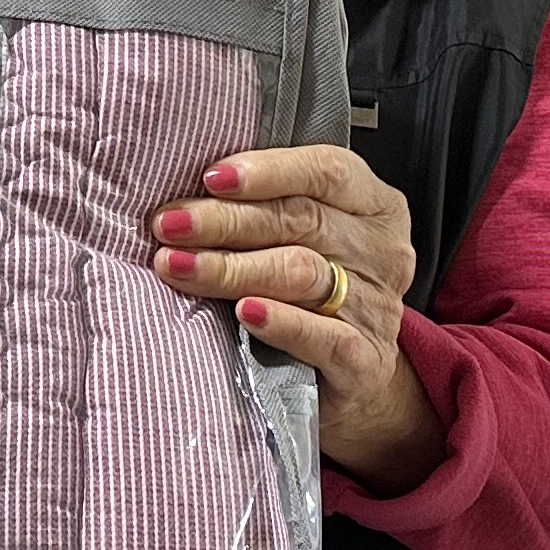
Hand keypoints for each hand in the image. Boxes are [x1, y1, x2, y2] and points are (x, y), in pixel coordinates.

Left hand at [149, 144, 435, 488]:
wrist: (350, 378)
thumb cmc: (315, 293)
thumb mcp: (305, 238)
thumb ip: (265, 209)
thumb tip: (187, 196)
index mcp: (373, 206)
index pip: (325, 172)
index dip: (267, 171)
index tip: (210, 178)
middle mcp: (380, 252)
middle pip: (300, 221)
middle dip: (225, 221)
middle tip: (169, 225)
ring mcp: (375, 307)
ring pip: (300, 274)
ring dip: (231, 268)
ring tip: (179, 266)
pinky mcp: (365, 362)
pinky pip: (324, 337)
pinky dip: (282, 323)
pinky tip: (245, 313)